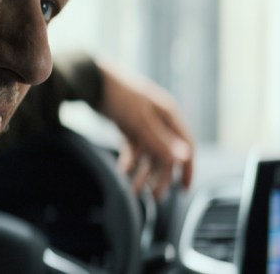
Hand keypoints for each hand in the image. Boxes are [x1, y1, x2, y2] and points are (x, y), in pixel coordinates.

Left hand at [97, 61, 193, 199]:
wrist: (93, 82)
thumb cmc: (121, 98)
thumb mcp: (141, 122)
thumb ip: (162, 142)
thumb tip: (185, 158)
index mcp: (170, 116)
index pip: (186, 146)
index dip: (187, 168)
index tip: (183, 189)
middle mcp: (160, 120)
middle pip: (166, 154)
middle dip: (160, 177)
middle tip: (154, 197)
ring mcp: (144, 123)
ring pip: (149, 154)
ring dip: (143, 173)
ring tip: (134, 190)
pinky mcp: (129, 126)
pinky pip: (134, 149)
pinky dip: (130, 161)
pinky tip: (123, 172)